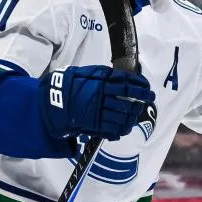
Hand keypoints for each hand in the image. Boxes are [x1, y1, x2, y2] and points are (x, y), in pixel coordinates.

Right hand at [39, 65, 154, 140]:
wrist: (53, 101)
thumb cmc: (71, 84)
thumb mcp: (87, 73)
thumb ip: (105, 74)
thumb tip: (122, 76)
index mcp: (100, 82)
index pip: (126, 83)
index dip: (140, 86)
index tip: (148, 87)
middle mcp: (101, 96)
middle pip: (127, 100)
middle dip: (141, 100)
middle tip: (148, 99)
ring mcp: (97, 112)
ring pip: (122, 115)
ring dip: (133, 114)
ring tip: (137, 112)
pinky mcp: (93, 125)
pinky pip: (113, 128)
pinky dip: (123, 128)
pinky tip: (127, 125)